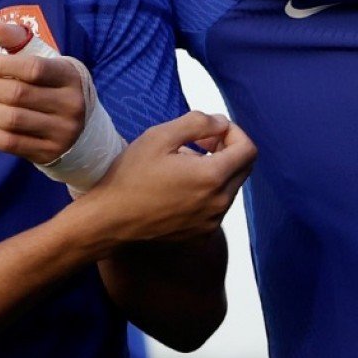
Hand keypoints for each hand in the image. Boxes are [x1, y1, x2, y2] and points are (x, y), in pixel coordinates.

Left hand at [0, 19, 89, 163]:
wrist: (82, 130)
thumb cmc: (53, 85)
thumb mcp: (44, 59)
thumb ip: (17, 40)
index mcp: (70, 76)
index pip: (33, 69)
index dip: (1, 65)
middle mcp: (70, 104)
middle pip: (18, 95)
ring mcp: (61, 132)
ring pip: (12, 121)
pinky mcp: (48, 153)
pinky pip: (10, 143)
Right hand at [82, 112, 255, 246]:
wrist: (109, 221)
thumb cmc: (130, 176)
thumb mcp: (160, 136)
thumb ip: (198, 123)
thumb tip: (222, 123)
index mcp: (212, 177)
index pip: (248, 150)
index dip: (234, 132)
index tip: (211, 130)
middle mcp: (219, 203)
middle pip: (244, 168)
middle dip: (228, 149)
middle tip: (201, 142)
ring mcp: (211, 222)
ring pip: (230, 187)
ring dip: (217, 170)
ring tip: (184, 163)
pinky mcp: (201, 234)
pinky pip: (217, 206)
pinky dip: (207, 191)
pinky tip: (180, 186)